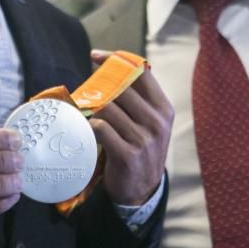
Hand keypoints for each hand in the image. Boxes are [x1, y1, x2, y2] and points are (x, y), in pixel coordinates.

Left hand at [89, 49, 172, 204]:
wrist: (142, 191)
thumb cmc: (140, 148)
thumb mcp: (148, 122)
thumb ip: (134, 98)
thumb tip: (102, 68)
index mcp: (163, 108)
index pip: (141, 72)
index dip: (116, 60)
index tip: (95, 56)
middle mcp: (157, 122)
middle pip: (121, 88)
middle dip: (98, 87)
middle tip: (85, 93)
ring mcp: (144, 139)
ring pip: (107, 108)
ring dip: (92, 110)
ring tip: (87, 116)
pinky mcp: (128, 155)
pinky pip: (101, 129)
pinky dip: (90, 127)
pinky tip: (88, 132)